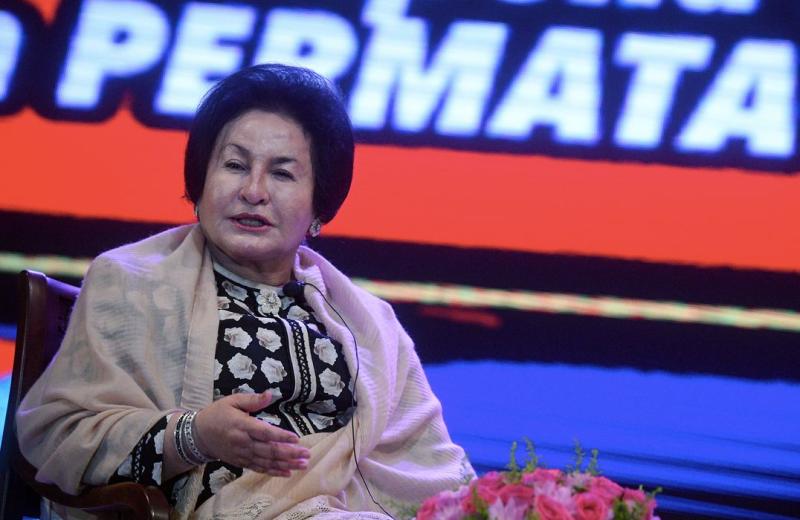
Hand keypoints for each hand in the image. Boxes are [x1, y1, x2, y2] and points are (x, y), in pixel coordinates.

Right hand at [193, 391, 309, 476]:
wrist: (198, 435)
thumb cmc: (217, 414)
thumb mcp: (232, 401)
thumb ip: (252, 399)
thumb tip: (270, 394)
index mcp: (242, 425)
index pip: (264, 432)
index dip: (281, 436)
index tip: (296, 438)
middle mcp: (243, 442)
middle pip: (269, 450)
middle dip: (290, 453)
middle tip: (307, 454)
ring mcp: (242, 455)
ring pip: (267, 461)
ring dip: (286, 464)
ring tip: (303, 464)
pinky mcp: (241, 462)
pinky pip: (259, 468)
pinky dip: (274, 471)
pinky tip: (288, 472)